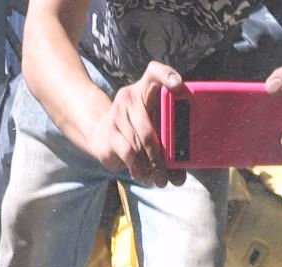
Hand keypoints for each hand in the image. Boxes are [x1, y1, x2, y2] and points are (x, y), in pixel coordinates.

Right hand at [90, 61, 186, 186]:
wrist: (102, 135)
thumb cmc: (138, 131)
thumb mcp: (155, 130)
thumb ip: (170, 147)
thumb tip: (179, 178)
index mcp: (146, 90)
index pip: (154, 72)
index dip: (165, 75)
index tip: (177, 85)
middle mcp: (129, 97)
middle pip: (148, 129)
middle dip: (161, 157)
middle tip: (168, 175)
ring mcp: (117, 113)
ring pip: (139, 144)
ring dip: (151, 166)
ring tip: (158, 179)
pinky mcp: (109, 130)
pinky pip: (128, 153)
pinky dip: (138, 168)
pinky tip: (144, 176)